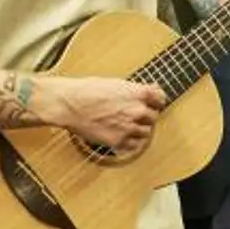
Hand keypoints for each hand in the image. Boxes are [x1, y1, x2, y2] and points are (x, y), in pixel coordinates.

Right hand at [47, 74, 167, 156]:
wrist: (69, 105)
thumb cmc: (87, 91)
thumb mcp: (115, 83)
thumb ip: (134, 90)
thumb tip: (148, 90)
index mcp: (137, 93)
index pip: (160, 99)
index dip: (156, 101)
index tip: (153, 103)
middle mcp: (137, 110)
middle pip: (153, 117)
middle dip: (146, 116)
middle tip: (135, 115)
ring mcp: (129, 127)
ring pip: (146, 132)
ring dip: (139, 130)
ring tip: (127, 125)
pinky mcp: (118, 141)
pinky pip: (134, 145)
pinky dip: (131, 142)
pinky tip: (123, 135)